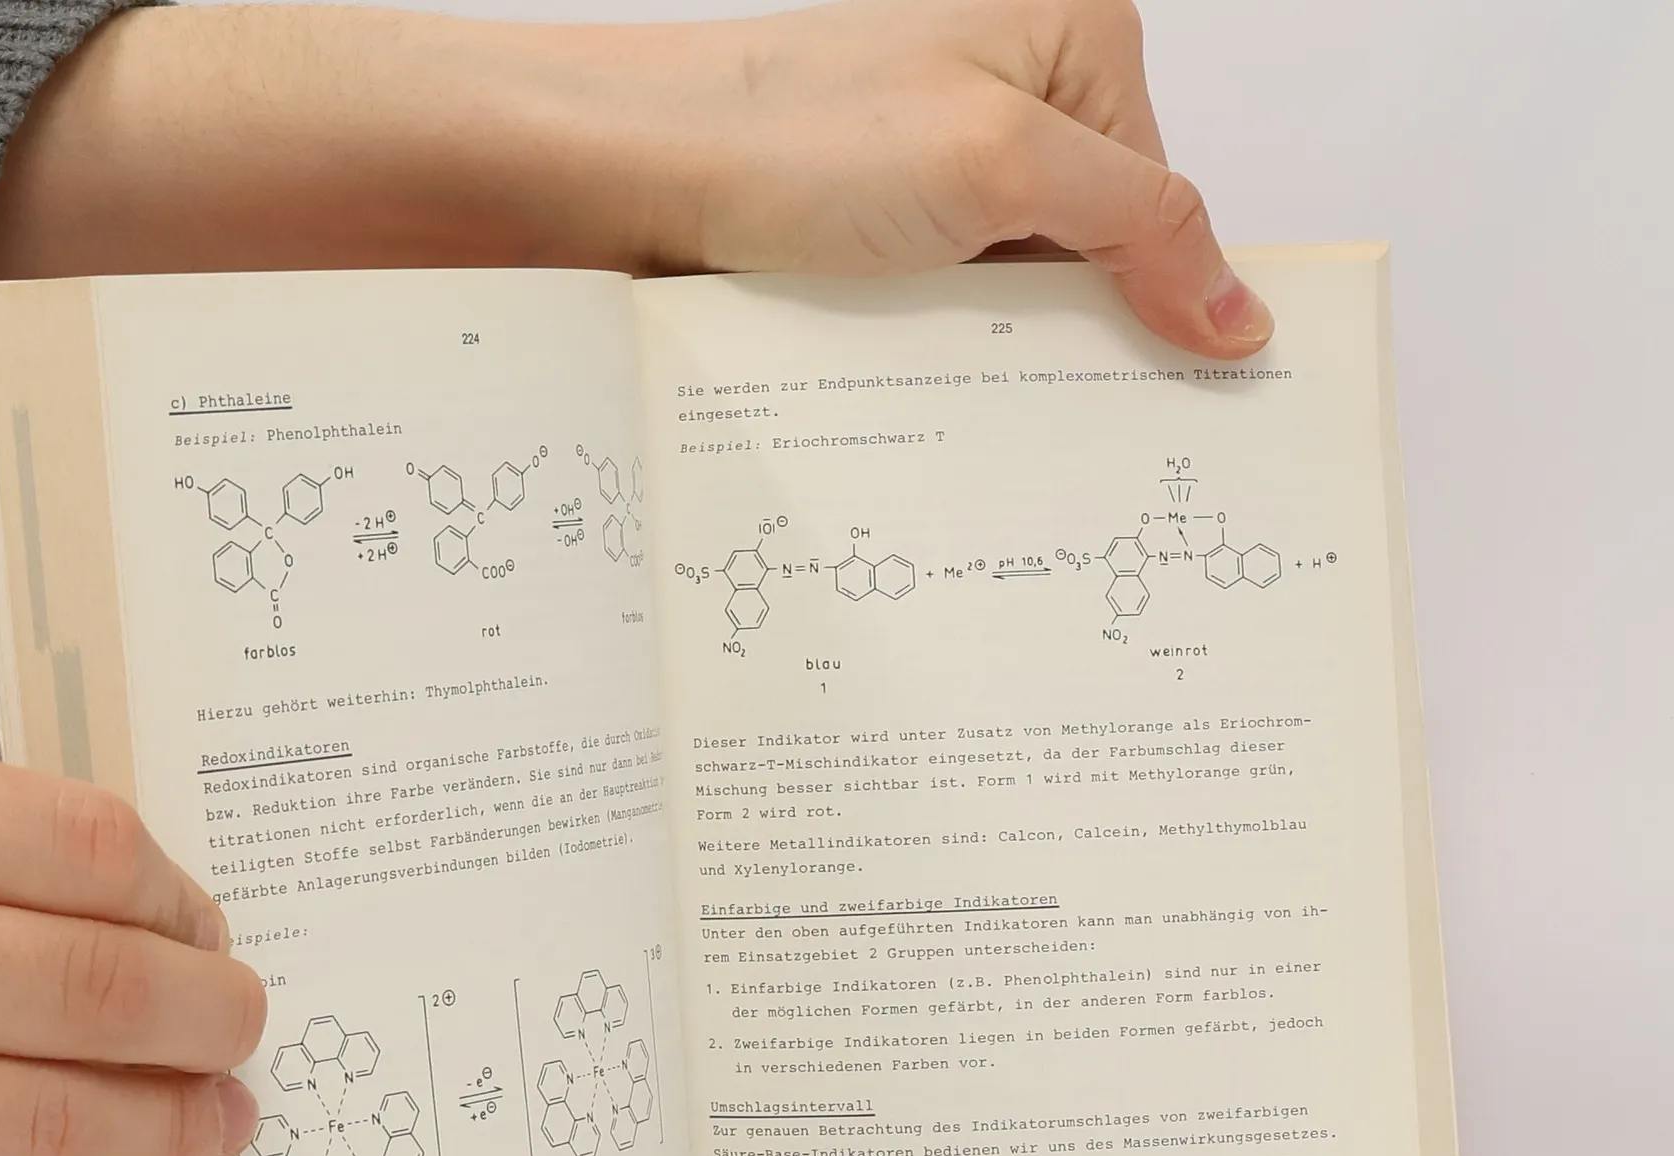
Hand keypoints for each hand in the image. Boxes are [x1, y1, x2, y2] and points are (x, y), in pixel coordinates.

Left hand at [664, 0, 1273, 356]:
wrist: (642, 172)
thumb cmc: (799, 135)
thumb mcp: (1004, 168)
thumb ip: (1140, 227)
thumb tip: (1242, 312)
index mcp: (1076, 36)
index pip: (1164, 195)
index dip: (1162, 294)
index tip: (1168, 391)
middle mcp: (1018, 85)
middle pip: (1098, 244)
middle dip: (1076, 322)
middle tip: (1051, 391)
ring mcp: (949, 154)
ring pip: (1026, 282)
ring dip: (1004, 341)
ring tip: (966, 368)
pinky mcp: (892, 218)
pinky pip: (959, 299)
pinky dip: (951, 342)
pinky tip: (926, 365)